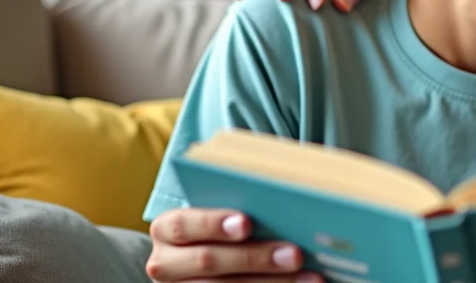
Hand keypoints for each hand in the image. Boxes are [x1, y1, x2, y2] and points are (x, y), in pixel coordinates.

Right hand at [145, 208, 320, 281]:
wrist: (200, 264)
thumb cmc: (220, 227)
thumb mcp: (219, 215)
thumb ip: (241, 209)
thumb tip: (288, 199)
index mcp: (167, 230)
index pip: (183, 224)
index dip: (213, 223)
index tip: (247, 223)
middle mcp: (166, 264)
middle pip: (209, 261)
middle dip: (255, 258)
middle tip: (296, 254)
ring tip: (309, 278)